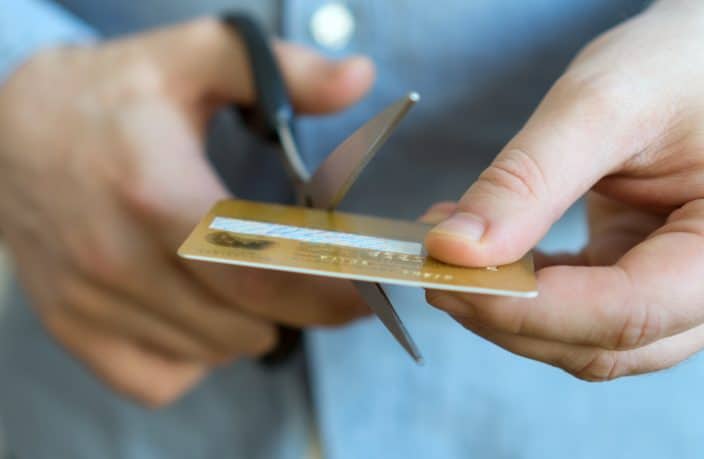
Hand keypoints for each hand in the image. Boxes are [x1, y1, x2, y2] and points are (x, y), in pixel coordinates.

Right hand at [0, 18, 373, 405]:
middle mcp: (117, 258)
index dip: (330, 288)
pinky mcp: (76, 330)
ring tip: (252, 276)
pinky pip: (164, 377)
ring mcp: (92, 302)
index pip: (264, 269)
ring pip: (216, 351)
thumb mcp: (193, 57)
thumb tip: (360, 77)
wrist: (7, 134)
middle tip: (326, 279)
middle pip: (249, 321)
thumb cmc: (109, 98)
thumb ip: (283, 69)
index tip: (369, 289)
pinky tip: (203, 308)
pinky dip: (201, 354)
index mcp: (155, 190)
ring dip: (254, 323)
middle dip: (305, 306)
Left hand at [424, 0, 703, 380]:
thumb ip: (528, 181)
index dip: (530, 308)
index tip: (450, 277)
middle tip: (432, 268)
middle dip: (506, 314)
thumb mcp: (602, 106)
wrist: (692, 59)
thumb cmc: (676, 62)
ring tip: (448, 252)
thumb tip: (454, 248)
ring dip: (505, 307)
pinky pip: (574, 308)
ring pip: (581, 339)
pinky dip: (519, 289)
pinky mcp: (636, 275)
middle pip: (602, 343)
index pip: (628, 312)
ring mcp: (672, 288)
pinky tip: (478, 252)